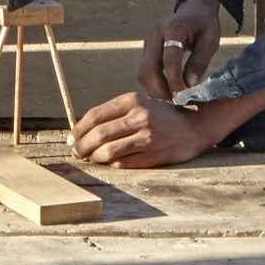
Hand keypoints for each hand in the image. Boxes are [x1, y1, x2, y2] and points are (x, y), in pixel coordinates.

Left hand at [71, 91, 217, 167]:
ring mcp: (147, 137)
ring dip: (94, 157)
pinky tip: (108, 162)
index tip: (71, 138)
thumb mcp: (139, 105)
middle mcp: (139, 116)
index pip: (96, 115)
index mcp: (132, 100)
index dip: (79, 129)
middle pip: (99, 134)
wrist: (194, 126)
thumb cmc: (160, 116)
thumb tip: (82, 131)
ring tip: (90, 158)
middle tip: (76, 152)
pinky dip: (111, 163)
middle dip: (82, 146)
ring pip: (108, 151)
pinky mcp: (153, 155)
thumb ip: (114, 114)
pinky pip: (123, 162)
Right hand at [139, 0, 221, 95]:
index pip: (170, 60)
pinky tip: (168, 93)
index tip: (185, 96)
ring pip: (143, 73)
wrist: (193, 10)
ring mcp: (148, 42)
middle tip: (177, 104)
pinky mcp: (146, 50)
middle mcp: (155, 35)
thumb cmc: (204, 25)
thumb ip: (200, 61)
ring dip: (155, 91)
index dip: (175, 81)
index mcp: (173, 30)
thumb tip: (190, 84)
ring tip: (173, 101)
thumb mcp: (211, 40)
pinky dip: (154, 86)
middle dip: (161, 91)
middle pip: (149, 69)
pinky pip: (145, 72)